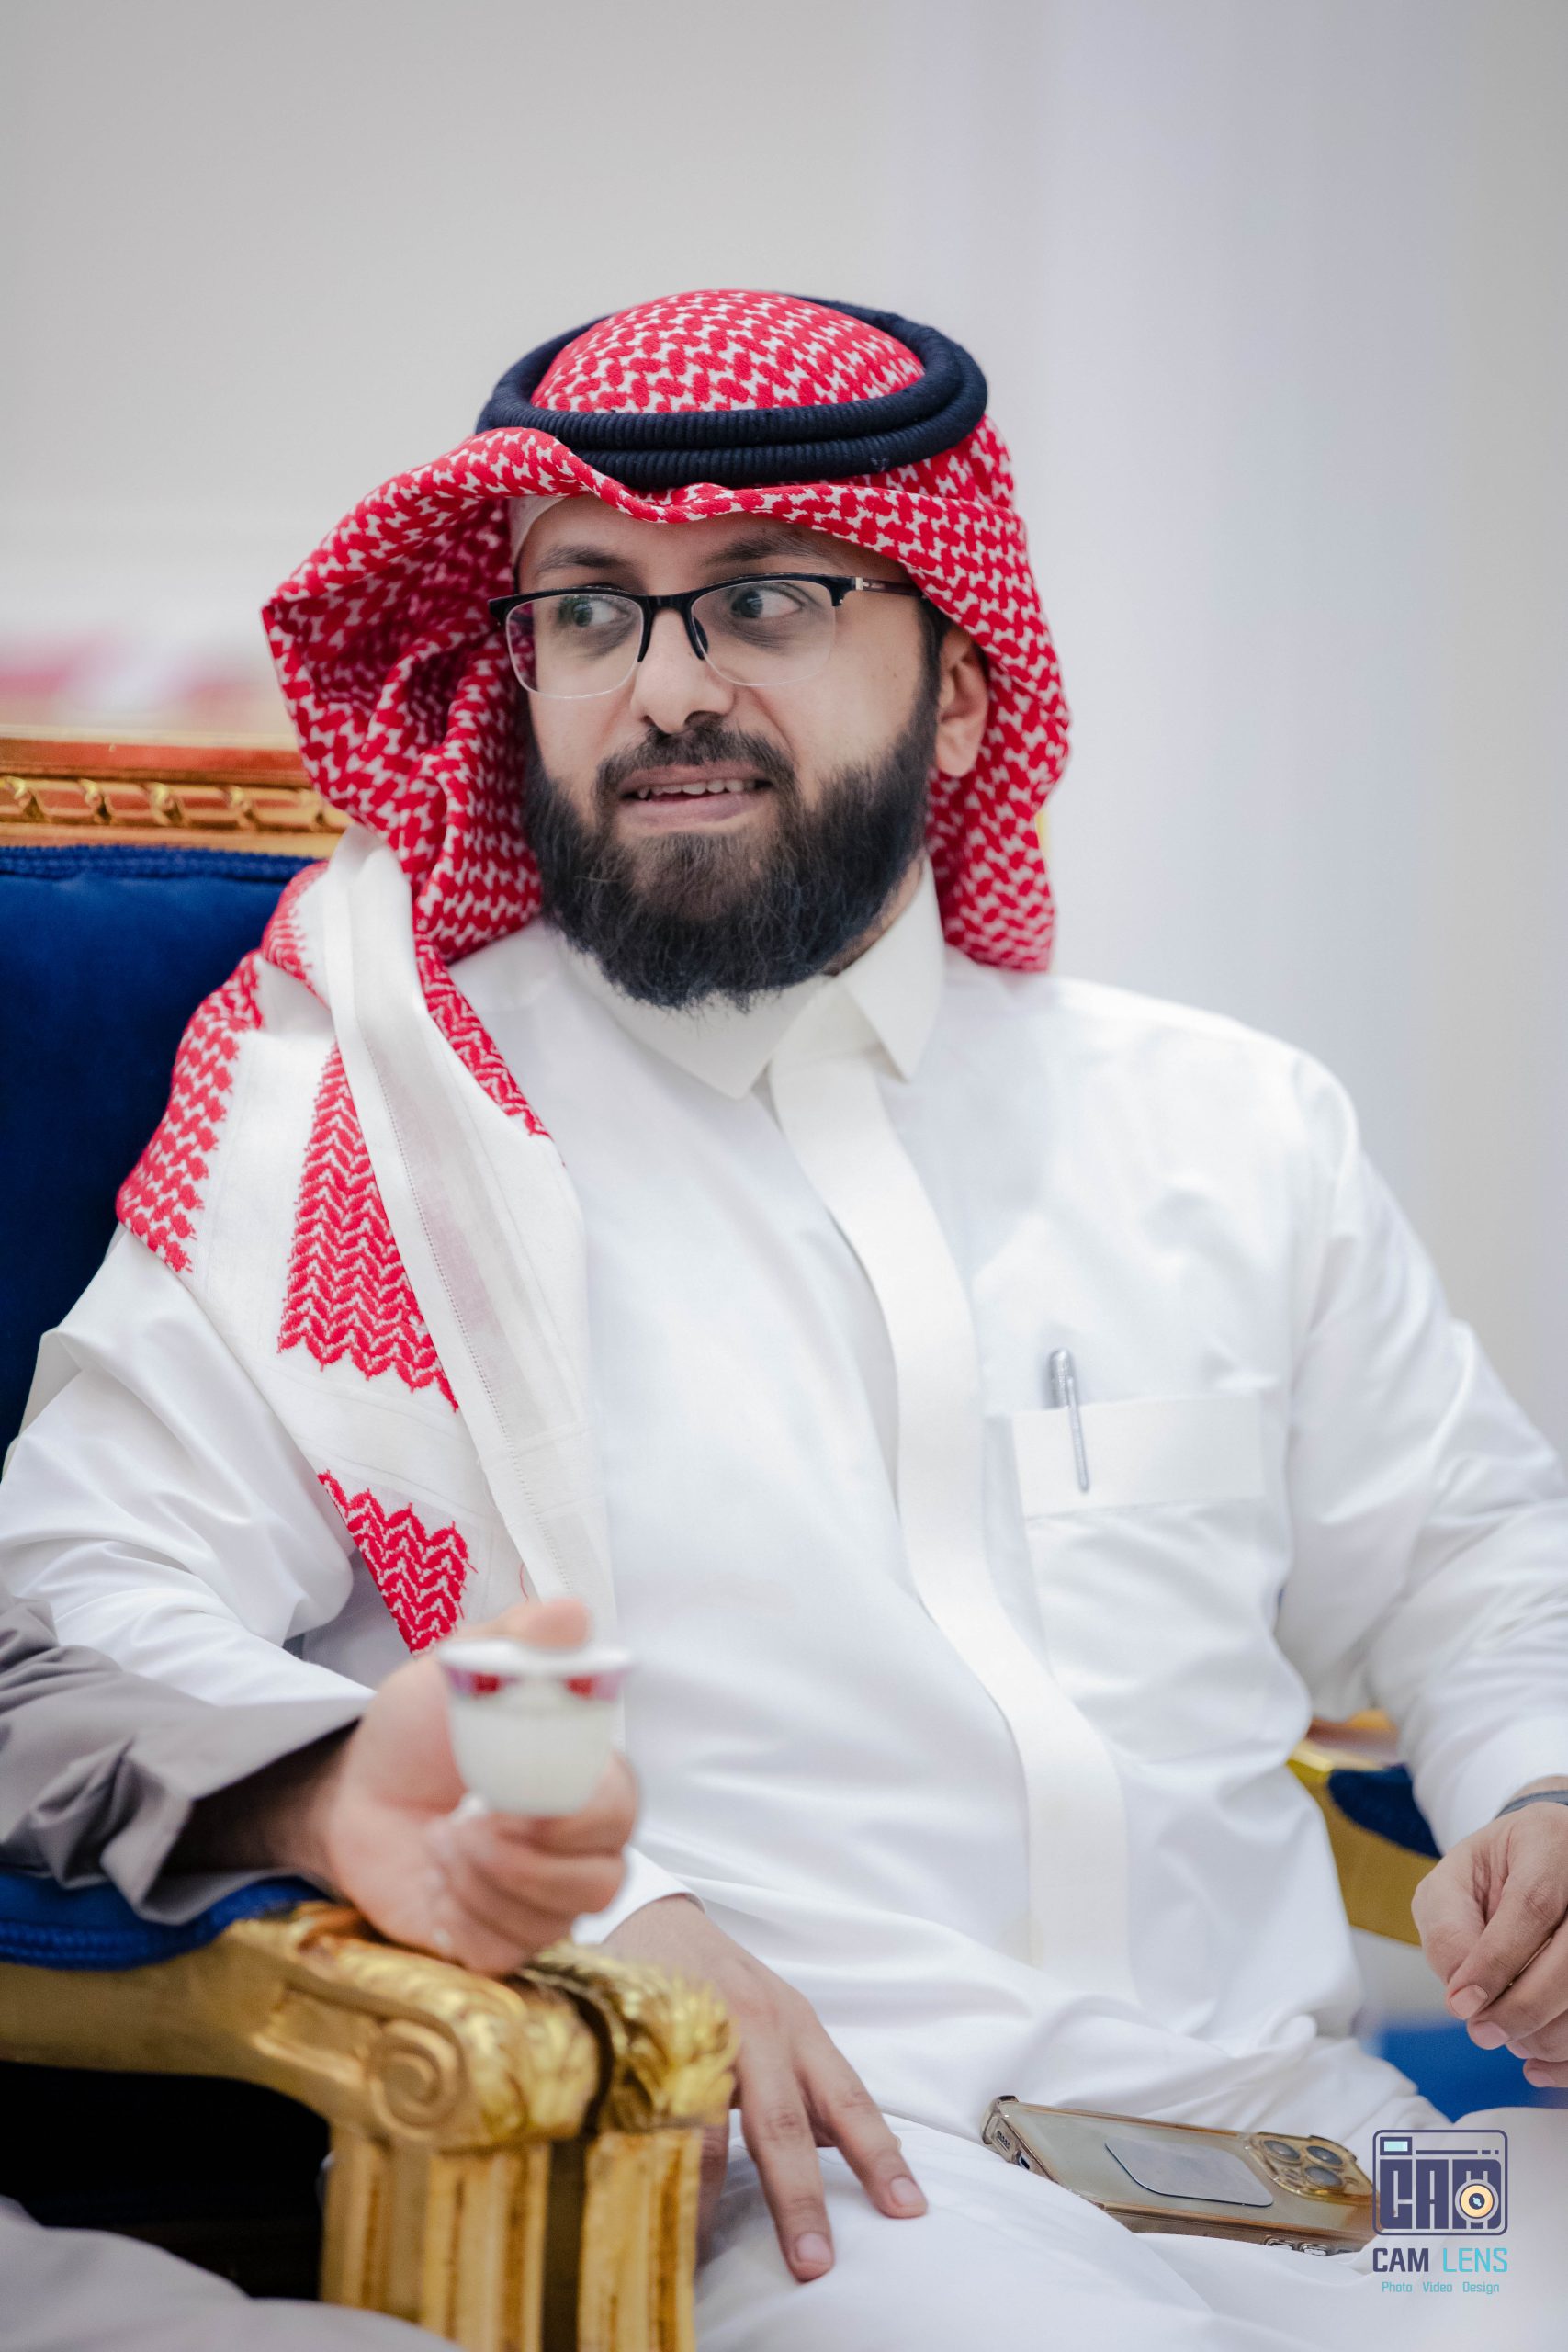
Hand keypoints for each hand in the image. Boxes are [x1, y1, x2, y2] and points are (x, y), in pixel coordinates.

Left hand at [185, 1598, 636, 1973]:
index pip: (622, 1812)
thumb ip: (520, 1641)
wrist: (355, 1793)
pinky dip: (465, 1918)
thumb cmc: (421, 1729)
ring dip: (486, 1882)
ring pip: (554, 1921)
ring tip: (442, 1842)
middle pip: (602, 1882)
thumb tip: (571, 1613)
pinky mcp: (496, 1943)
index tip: (518, 1803)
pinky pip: (506, 1953)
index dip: (580, 1818)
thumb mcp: (463, 1668)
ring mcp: (538, 1901)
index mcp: (583, 1779)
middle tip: (466, 1825)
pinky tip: (439, 1882)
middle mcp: (575, 1847)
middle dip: (527, 1859)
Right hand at [603, 1895, 925, 2282]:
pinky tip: (652, 2193)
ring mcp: (701, 2028)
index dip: (878, 2157)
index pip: (848, 2100)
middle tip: (814, 2262)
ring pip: (711, 2118)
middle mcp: (758, 2027)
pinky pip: (654, 2105)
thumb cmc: (726, 1984)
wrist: (656, 1916)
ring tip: (704, 2247)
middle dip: (799, 2196)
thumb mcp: (777, 2024)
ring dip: (709, 2188)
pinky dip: (655, 2153)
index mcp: (798, 2030)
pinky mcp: (650, 2033)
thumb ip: (805, 2085)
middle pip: (783, 2121)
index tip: (908, 2210)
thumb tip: (840, 2150)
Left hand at [1412, 1786, 1567, 2087]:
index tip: (1462, 2003)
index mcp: (1548, 1843)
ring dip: (1550, 2033)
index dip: (1496, 1961)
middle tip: (1483, 2033)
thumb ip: (1447, 1927)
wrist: (1534, 1869)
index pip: (1532, 1906)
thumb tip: (1461, 1991)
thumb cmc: (1490, 1875)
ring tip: (1510, 2041)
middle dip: (1524, 2006)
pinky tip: (1541, 2066)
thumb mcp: (1452, 1882)